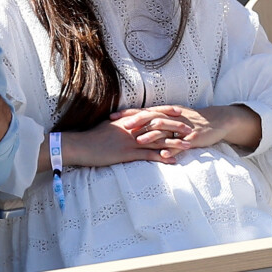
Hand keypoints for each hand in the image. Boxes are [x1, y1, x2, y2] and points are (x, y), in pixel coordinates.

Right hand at [58, 114, 189, 168]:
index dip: (165, 111)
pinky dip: (161, 157)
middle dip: (175, 126)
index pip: (150, 113)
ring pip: (157, 140)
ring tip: (189, 145)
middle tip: (190, 127)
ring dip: (174, 143)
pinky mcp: (127, 153)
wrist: (81, 145)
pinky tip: (173, 161)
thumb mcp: (107, 126)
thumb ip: (120, 123)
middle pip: (157, 125)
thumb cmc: (92, 136)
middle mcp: (131, 128)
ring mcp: (130, 141)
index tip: (179, 110)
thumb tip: (129, 122)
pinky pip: (147, 155)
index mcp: (127, 120)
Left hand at [112, 104, 260, 156]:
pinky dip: (172, 149)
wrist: (216, 121)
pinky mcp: (192, 139)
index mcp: (163, 112)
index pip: (142, 111)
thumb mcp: (170, 116)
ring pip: (164, 130)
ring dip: (151, 136)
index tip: (111, 117)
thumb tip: (132, 121)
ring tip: (139, 141)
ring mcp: (181, 128)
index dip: (127, 114)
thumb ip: (153, 118)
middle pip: (150, 117)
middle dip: (136, 122)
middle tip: (122, 127)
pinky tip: (164, 155)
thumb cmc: (189, 120)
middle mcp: (170, 118)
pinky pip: (181, 144)